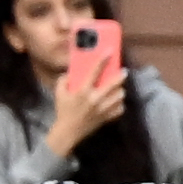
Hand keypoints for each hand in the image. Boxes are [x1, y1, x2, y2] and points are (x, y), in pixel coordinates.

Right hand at [46, 26, 130, 147]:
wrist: (68, 132)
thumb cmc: (63, 111)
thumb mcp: (59, 93)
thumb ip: (64, 80)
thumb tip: (71, 72)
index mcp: (83, 91)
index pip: (95, 72)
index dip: (103, 60)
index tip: (110, 51)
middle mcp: (95, 99)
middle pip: (114, 84)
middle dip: (120, 76)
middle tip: (123, 72)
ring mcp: (103, 109)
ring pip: (120, 96)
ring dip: (120, 91)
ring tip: (118, 89)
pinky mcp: (107, 118)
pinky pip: (120, 109)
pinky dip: (120, 105)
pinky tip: (116, 102)